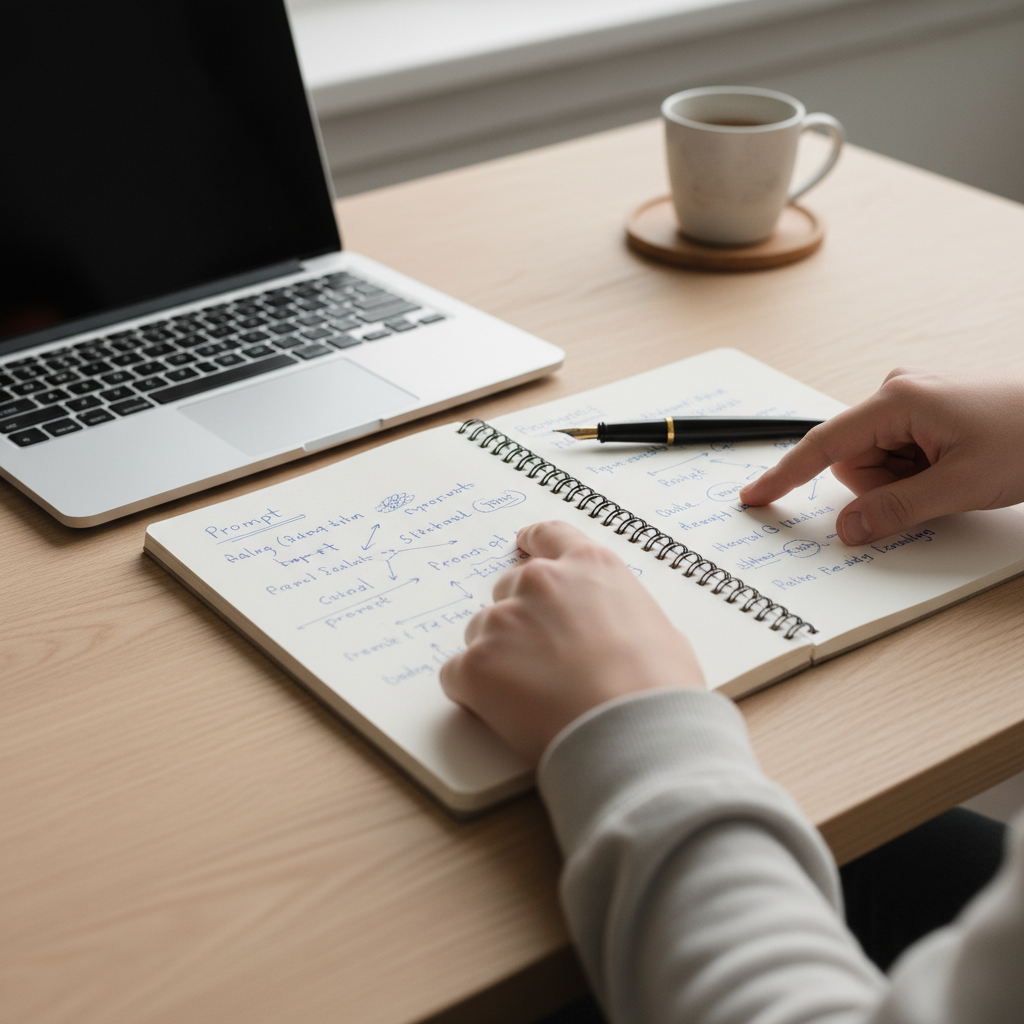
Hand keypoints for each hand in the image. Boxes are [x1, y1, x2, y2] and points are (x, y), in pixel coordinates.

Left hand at [439, 521, 704, 762]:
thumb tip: (616, 631)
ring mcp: (503, 619)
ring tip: (533, 696)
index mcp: (589, 565)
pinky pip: (458, 674)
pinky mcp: (475, 663)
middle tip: (541, 659)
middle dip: (519, 619)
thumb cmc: (659, 691)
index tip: (523, 549)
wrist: (633, 734)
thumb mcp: (662, 631)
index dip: (533, 545)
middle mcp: (541, 581)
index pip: (548, 536)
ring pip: (481, 632)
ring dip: (498, 657)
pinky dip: (475, 693)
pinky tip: (507, 714)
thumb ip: (622, 612)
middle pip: (508, 588)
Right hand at [739, 368, 1023, 544]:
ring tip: (951, 476)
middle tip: (932, 490)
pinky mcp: (924, 414)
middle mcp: (897, 393)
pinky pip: (896, 457)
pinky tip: (952, 469)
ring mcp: (911, 402)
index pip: (823, 444)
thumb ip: (897, 510)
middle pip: (852, 461)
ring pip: (873, 464)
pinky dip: (915, 475)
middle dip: (881, 487)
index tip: (755, 497)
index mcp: (898, 399)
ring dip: (902, 484)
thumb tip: (847, 529)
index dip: (785, 475)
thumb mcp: (961, 485)